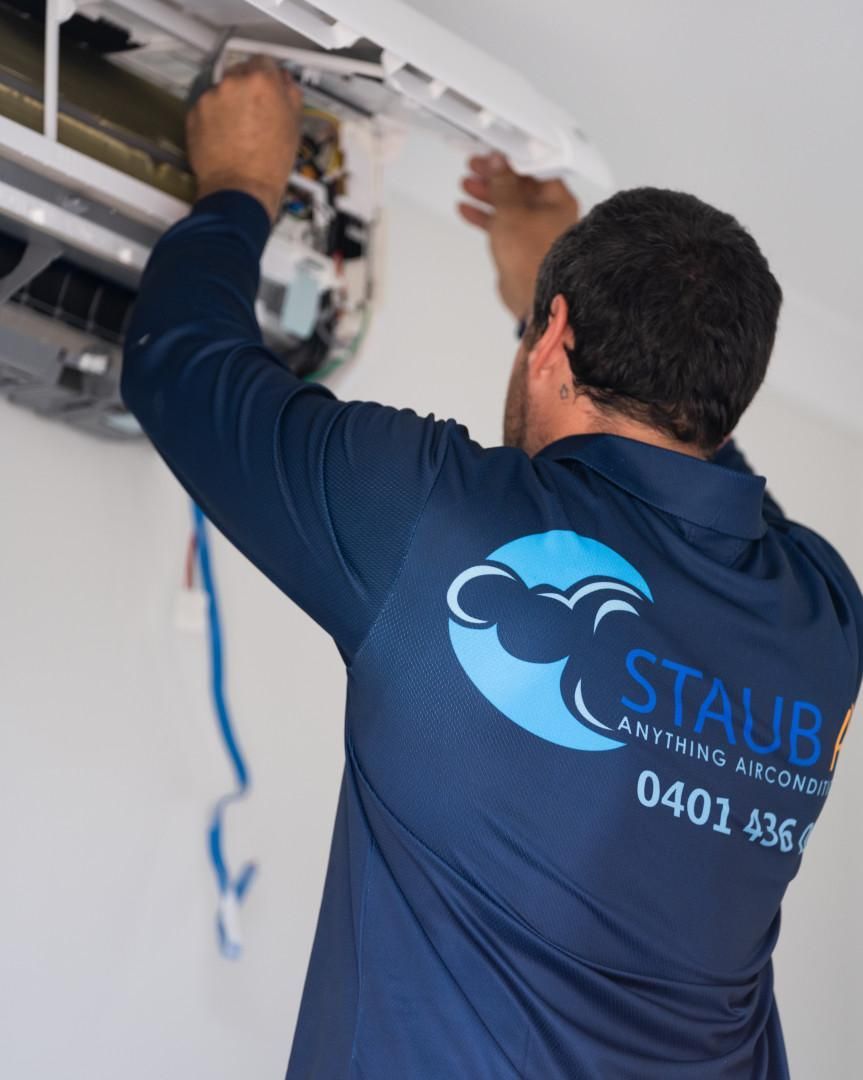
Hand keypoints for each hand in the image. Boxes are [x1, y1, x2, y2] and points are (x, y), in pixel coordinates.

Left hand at [187, 56, 302, 223]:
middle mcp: (233, 82)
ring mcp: (211, 96)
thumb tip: (284, 82)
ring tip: (239, 132)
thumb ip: (290, 95)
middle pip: (240, 73)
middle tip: (254, 115)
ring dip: (229, 104)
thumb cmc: (270, 164)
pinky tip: (224, 138)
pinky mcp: (194, 113)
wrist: (240, 190)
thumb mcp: (294, 127)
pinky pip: (206, 108)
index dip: (267, 78)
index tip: (267, 90)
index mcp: (262, 81)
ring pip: (222, 91)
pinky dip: (213, 118)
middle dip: (246, 90)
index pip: (264, 61)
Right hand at [458, 153, 580, 319]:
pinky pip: (502, 225)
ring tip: (468, 185)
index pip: (532, 169)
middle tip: (475, 167)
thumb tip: (498, 162)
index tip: (491, 154)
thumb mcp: (511, 211)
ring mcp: (535, 231)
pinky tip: (469, 210)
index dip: (509, 159)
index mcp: (557, 199)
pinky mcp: (522, 247)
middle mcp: (549, 214)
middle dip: (494, 177)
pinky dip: (486, 217)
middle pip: (518, 186)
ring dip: (486, 195)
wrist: (532, 298)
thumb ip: (502, 184)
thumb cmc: (534, 260)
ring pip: (508, 205)